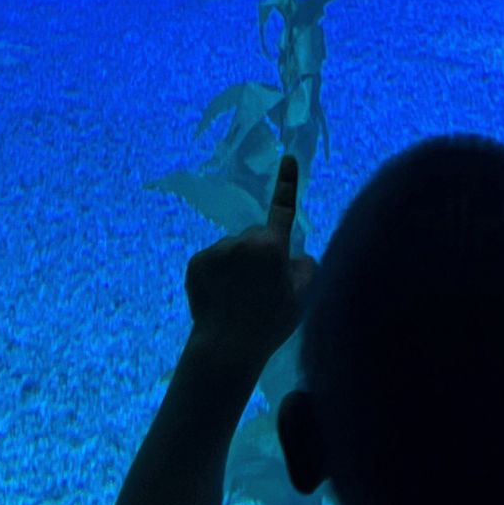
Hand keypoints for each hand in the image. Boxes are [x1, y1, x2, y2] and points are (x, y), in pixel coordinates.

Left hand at [183, 155, 313, 376]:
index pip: (282, 208)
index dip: (288, 183)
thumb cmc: (270, 324)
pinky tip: (221, 296)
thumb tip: (296, 256)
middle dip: (260, 252)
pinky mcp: (197, 261)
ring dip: (238, 264)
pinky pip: (214, 259)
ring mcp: (217, 249)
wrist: (226, 347)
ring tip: (239, 297)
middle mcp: (242, 240)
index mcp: (271, 246)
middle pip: (257, 237)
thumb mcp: (303, 298)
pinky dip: (218, 272)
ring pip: (234, 249)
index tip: (289, 157)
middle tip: (262, 287)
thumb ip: (307, 268)